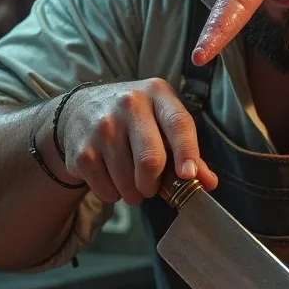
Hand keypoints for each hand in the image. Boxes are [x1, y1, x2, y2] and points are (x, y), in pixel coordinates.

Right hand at [54, 79, 217, 204]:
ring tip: (132, 182)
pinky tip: (112, 178)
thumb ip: (188, 151)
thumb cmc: (134, 119)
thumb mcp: (162, 120)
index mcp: (157, 93)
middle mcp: (129, 104)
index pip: (178, 123)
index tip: (189, 175)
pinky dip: (114, 194)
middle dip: (154, 184)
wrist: (80, 109)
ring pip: (128, 181)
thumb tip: (209, 183)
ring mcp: (103, 126)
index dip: (187, 152)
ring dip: (134, 193)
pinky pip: (107, 189)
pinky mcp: (83, 150)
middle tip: (152, 187)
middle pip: (151, 159)